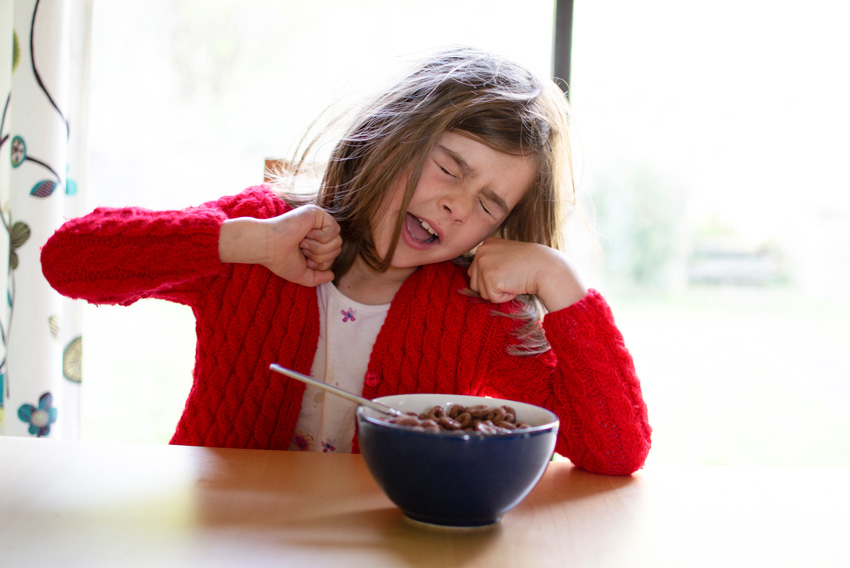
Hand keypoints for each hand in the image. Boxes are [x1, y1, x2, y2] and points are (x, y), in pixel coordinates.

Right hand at [219, 204, 341, 286]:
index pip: (332, 255)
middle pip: (337, 248)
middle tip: (303, 250)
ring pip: (337, 241)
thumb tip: (333, 275)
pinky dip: (321, 238)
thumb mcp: (301, 274)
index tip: (305, 260)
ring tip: (303, 243)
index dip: (321, 263)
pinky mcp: (317, 213)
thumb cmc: (280, 259)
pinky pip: (334, 230)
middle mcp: (317, 230)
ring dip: (319, 248)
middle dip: (321, 257)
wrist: (269, 247)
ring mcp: (317, 221)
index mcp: (314, 242)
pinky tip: (306, 235)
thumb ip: (318, 277)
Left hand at [467, 237, 586, 311]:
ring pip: (481, 292)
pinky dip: (504, 297)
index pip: (476, 272)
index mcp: (486, 245)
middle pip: (475, 283)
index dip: (494, 278)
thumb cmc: (531, 265)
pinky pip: (492, 298)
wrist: (547, 268)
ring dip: (498, 292)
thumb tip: (475, 284)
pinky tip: (515, 284)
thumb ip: (492, 263)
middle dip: (492, 286)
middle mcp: (481, 251)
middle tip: (512, 276)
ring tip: (513, 279)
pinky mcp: (489, 277)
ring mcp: (483, 263)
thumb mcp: (507, 257)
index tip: (510, 271)